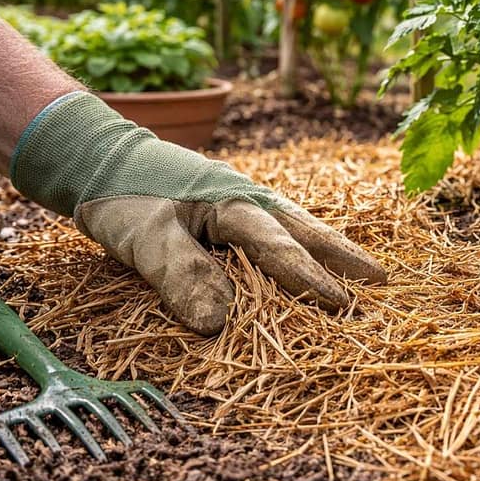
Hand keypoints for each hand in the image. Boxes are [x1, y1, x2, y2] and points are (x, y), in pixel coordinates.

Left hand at [10, 92, 385, 334]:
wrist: (97, 158)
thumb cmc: (122, 196)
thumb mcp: (145, 239)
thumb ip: (183, 276)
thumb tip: (220, 322)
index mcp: (233, 203)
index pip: (279, 246)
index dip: (310, 278)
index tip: (342, 305)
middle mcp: (247, 199)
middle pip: (306, 229)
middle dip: (343, 255)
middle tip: (382, 279)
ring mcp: (241, 200)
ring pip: (296, 227)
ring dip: (328, 249)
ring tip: (361, 270)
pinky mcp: (229, 209)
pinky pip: (275, 231)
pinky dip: (299, 247)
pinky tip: (306, 261)